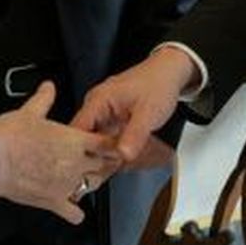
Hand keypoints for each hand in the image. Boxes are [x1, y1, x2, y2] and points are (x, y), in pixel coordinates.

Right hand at [0, 82, 120, 223]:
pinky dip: (76, 211)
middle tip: (101, 158)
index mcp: (73, 140)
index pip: (106, 142)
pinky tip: (73, 206)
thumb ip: (43, 99)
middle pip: (105, 165)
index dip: (110, 142)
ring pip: (93, 186)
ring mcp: (66, 185)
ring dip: (92, 181)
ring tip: (86, 176)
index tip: (109, 141)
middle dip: (105, 161)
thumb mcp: (28, 112)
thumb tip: (49, 87)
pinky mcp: (54, 202)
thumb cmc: (8, 138)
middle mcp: (75, 164)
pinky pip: (75, 213)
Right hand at [71, 45, 198, 162]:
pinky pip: (103, 137)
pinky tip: (116, 159)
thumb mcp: (149, 113)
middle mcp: (95, 105)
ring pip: (93, 139)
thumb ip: (135, 135)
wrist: (169, 72)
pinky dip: (109, 149)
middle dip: (91, 156)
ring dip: (101, 154)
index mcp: (98, 100)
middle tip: (103, 172)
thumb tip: (122, 154)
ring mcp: (102, 112)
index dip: (79, 150)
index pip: (76, 130)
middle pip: (82, 137)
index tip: (86, 168)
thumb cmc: (158, 84)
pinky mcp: (110, 118)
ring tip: (110, 168)